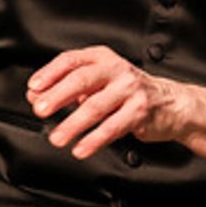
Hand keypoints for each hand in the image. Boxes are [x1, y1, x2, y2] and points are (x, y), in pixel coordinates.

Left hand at [26, 46, 187, 159]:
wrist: (171, 103)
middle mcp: (117, 70)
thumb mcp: (99, 84)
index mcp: (103, 58)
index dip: (50, 74)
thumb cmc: (130, 92)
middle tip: (41, 110)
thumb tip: (37, 95)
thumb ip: (68, 88)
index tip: (34, 88)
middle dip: (58, 96)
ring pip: (96, 106)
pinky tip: (82, 148)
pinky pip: (113, 126)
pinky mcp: (141, 110)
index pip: (71, 61)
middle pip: (82, 79)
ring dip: (73, 123)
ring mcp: (130, 89)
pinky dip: (95, 139)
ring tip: (58, 137)